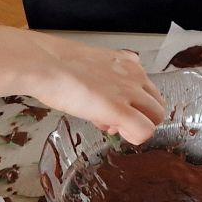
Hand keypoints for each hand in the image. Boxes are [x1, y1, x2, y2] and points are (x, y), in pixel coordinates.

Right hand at [24, 36, 166, 143]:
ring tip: (107, 123)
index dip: (133, 105)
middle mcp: (135, 76)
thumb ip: (107, 81)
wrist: (45, 64)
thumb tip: (106, 102)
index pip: (147, 91)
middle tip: (112, 120)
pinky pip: (144, 131)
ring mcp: (129, 93)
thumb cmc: (58, 65)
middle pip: (157, 105)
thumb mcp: (92, 68)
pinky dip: (134, 137)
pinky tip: (112, 130)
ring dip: (136, 126)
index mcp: (129, 64)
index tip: (112, 107)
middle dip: (139, 117)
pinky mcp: (120, 109)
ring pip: (156, 117)